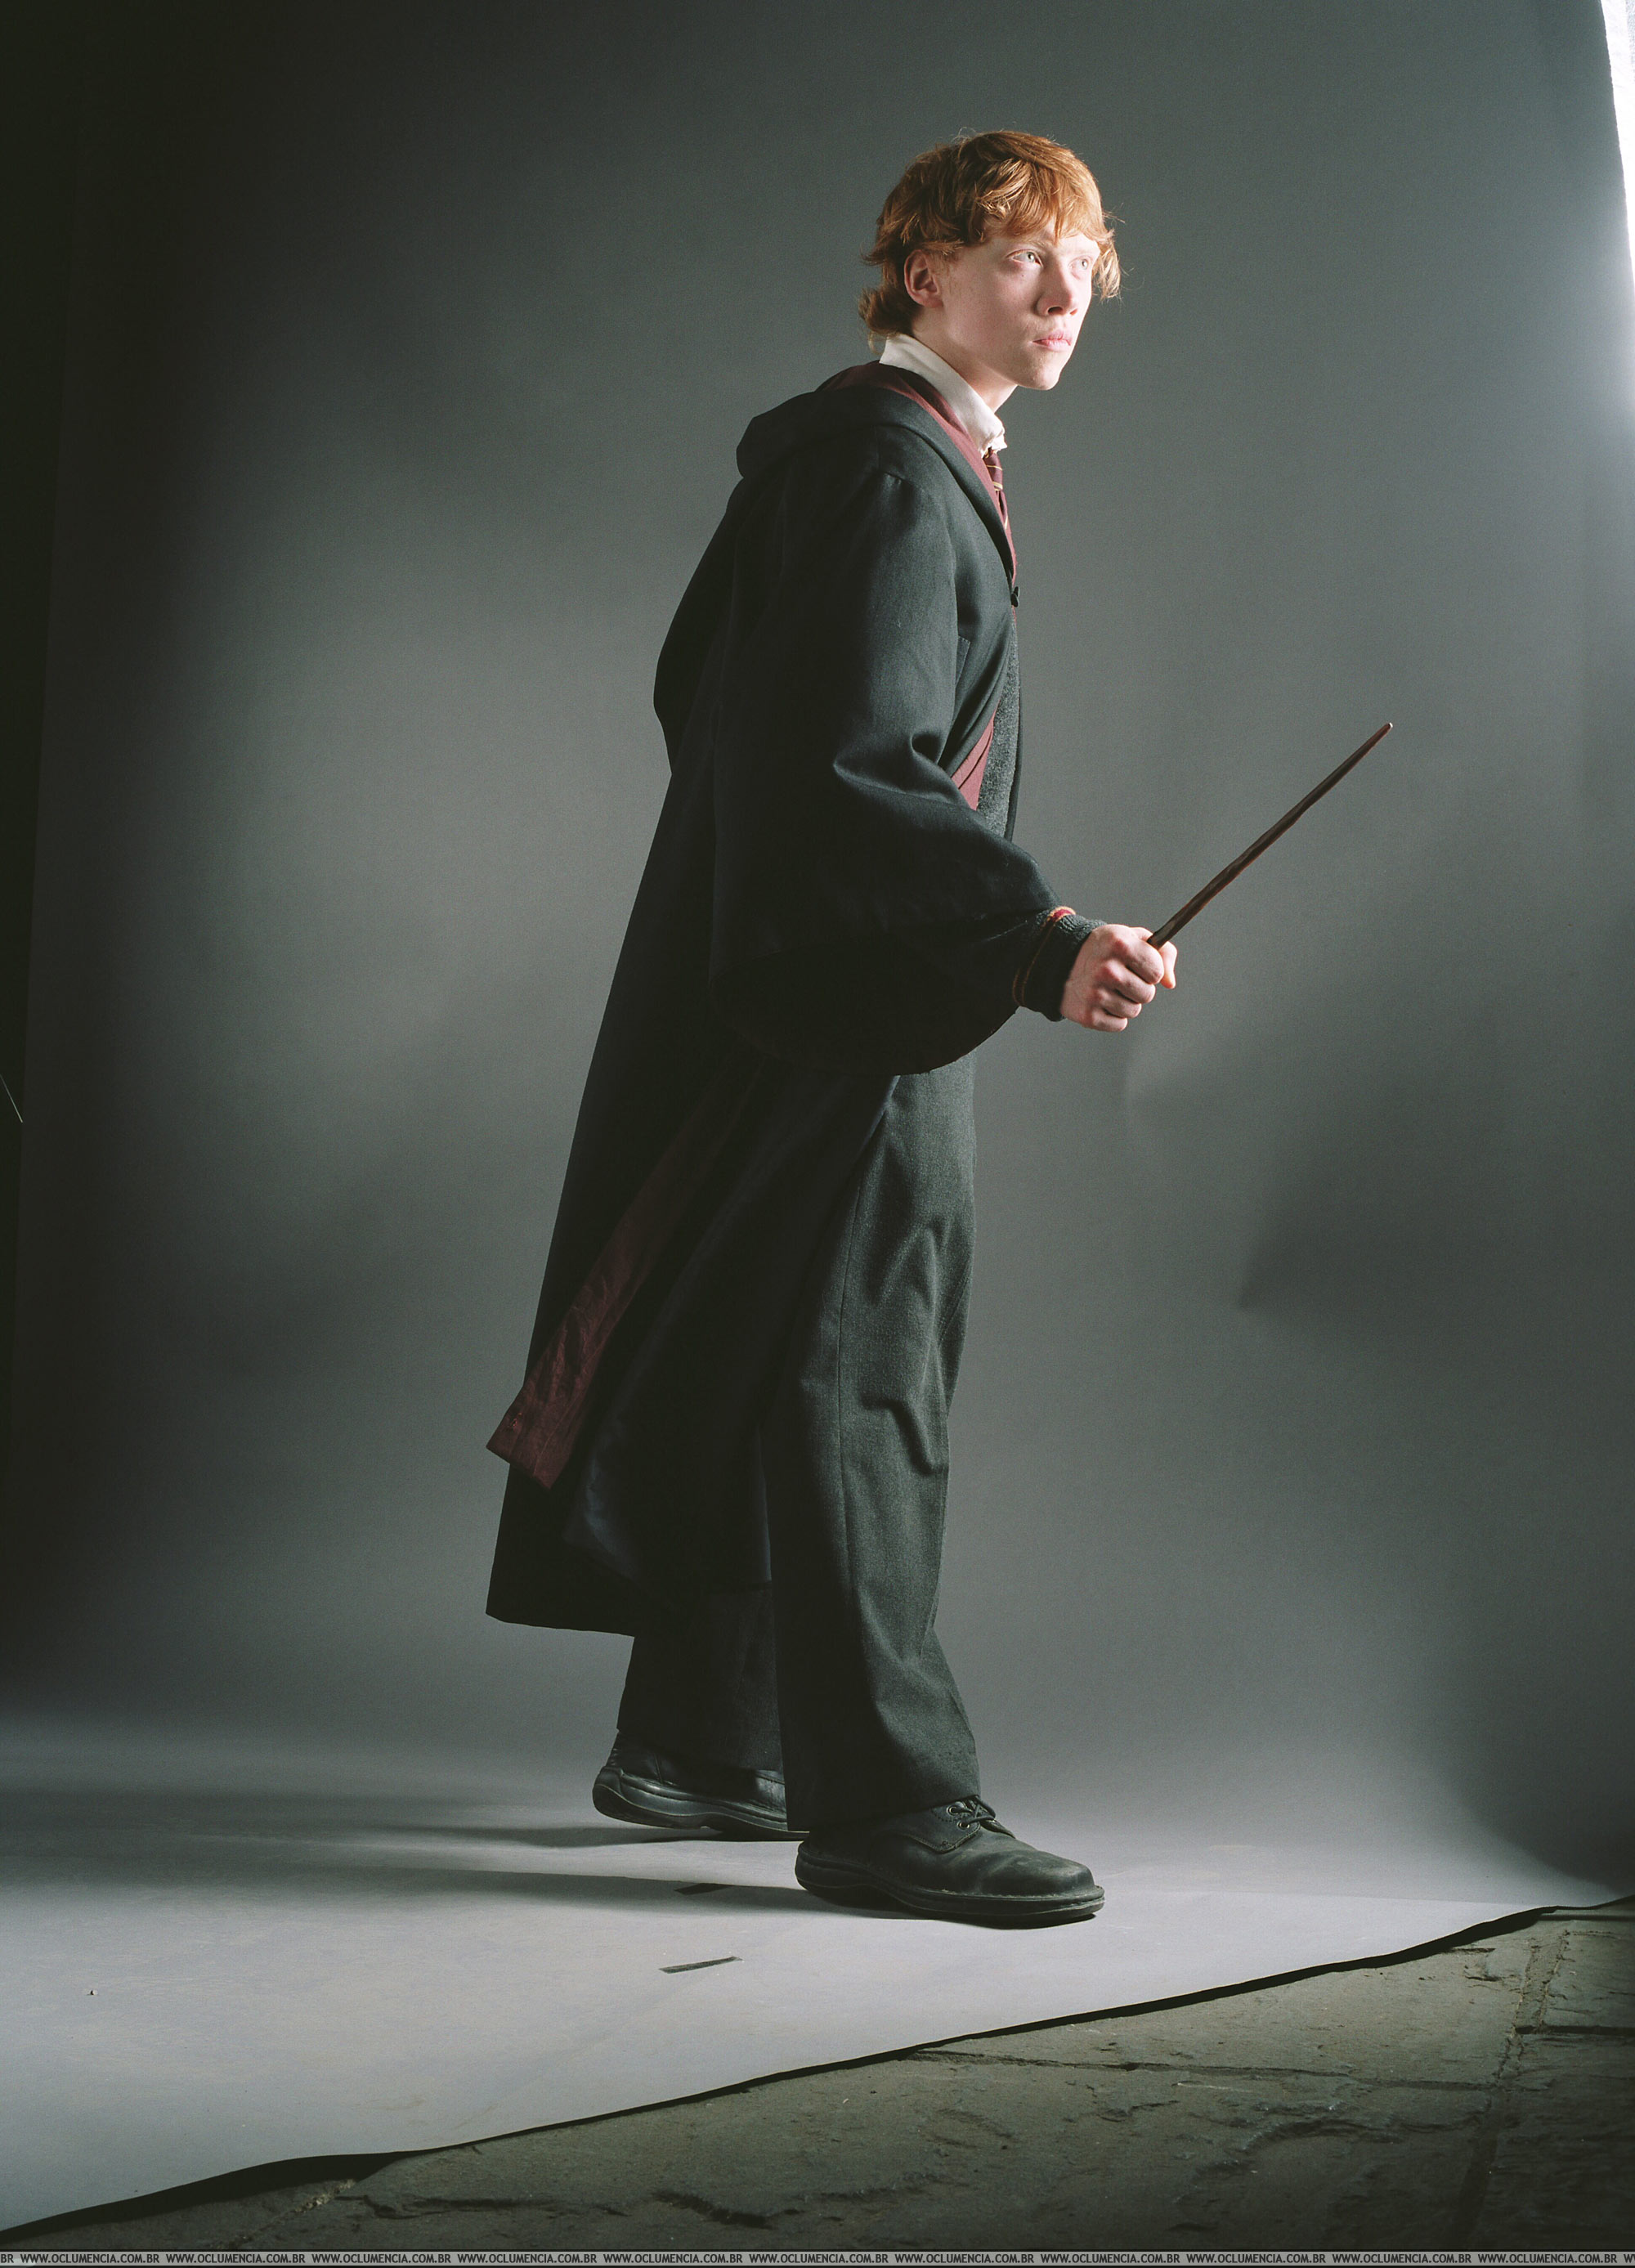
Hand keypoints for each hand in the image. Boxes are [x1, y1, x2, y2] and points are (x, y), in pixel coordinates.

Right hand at [1059, 924, 1177, 1031]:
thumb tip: (1170, 983)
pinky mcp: (1088, 1015)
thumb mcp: (1133, 938)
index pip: (1157, 971)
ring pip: (1134, 1011)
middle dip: (1139, 988)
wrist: (1060, 963)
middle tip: (1122, 978)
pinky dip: (1113, 1015)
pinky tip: (1100, 1001)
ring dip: (1126, 1002)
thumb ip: (1162, 953)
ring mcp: (1096, 993)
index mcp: (1120, 944)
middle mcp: (1107, 969)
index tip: (1138, 965)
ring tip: (1109, 988)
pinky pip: (1119, 1024)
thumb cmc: (1105, 950)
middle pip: (1148, 994)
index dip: (1150, 969)